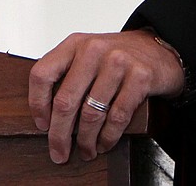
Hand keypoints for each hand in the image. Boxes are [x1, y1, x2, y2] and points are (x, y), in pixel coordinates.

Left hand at [28, 29, 184, 163]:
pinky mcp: (139, 77)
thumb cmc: (118, 57)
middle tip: (59, 152)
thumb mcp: (87, 54)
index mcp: (75, 43)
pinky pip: (116, 117)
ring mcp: (118, 62)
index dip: (37, 104)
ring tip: (86, 151)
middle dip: (59, 135)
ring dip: (86, 141)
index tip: (42, 124)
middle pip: (65, 101)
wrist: (158, 49)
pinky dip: (108, 137)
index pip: (43, 74)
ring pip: (91, 114)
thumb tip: (46, 116)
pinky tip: (104, 143)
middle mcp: (94, 49)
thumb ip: (66, 74)